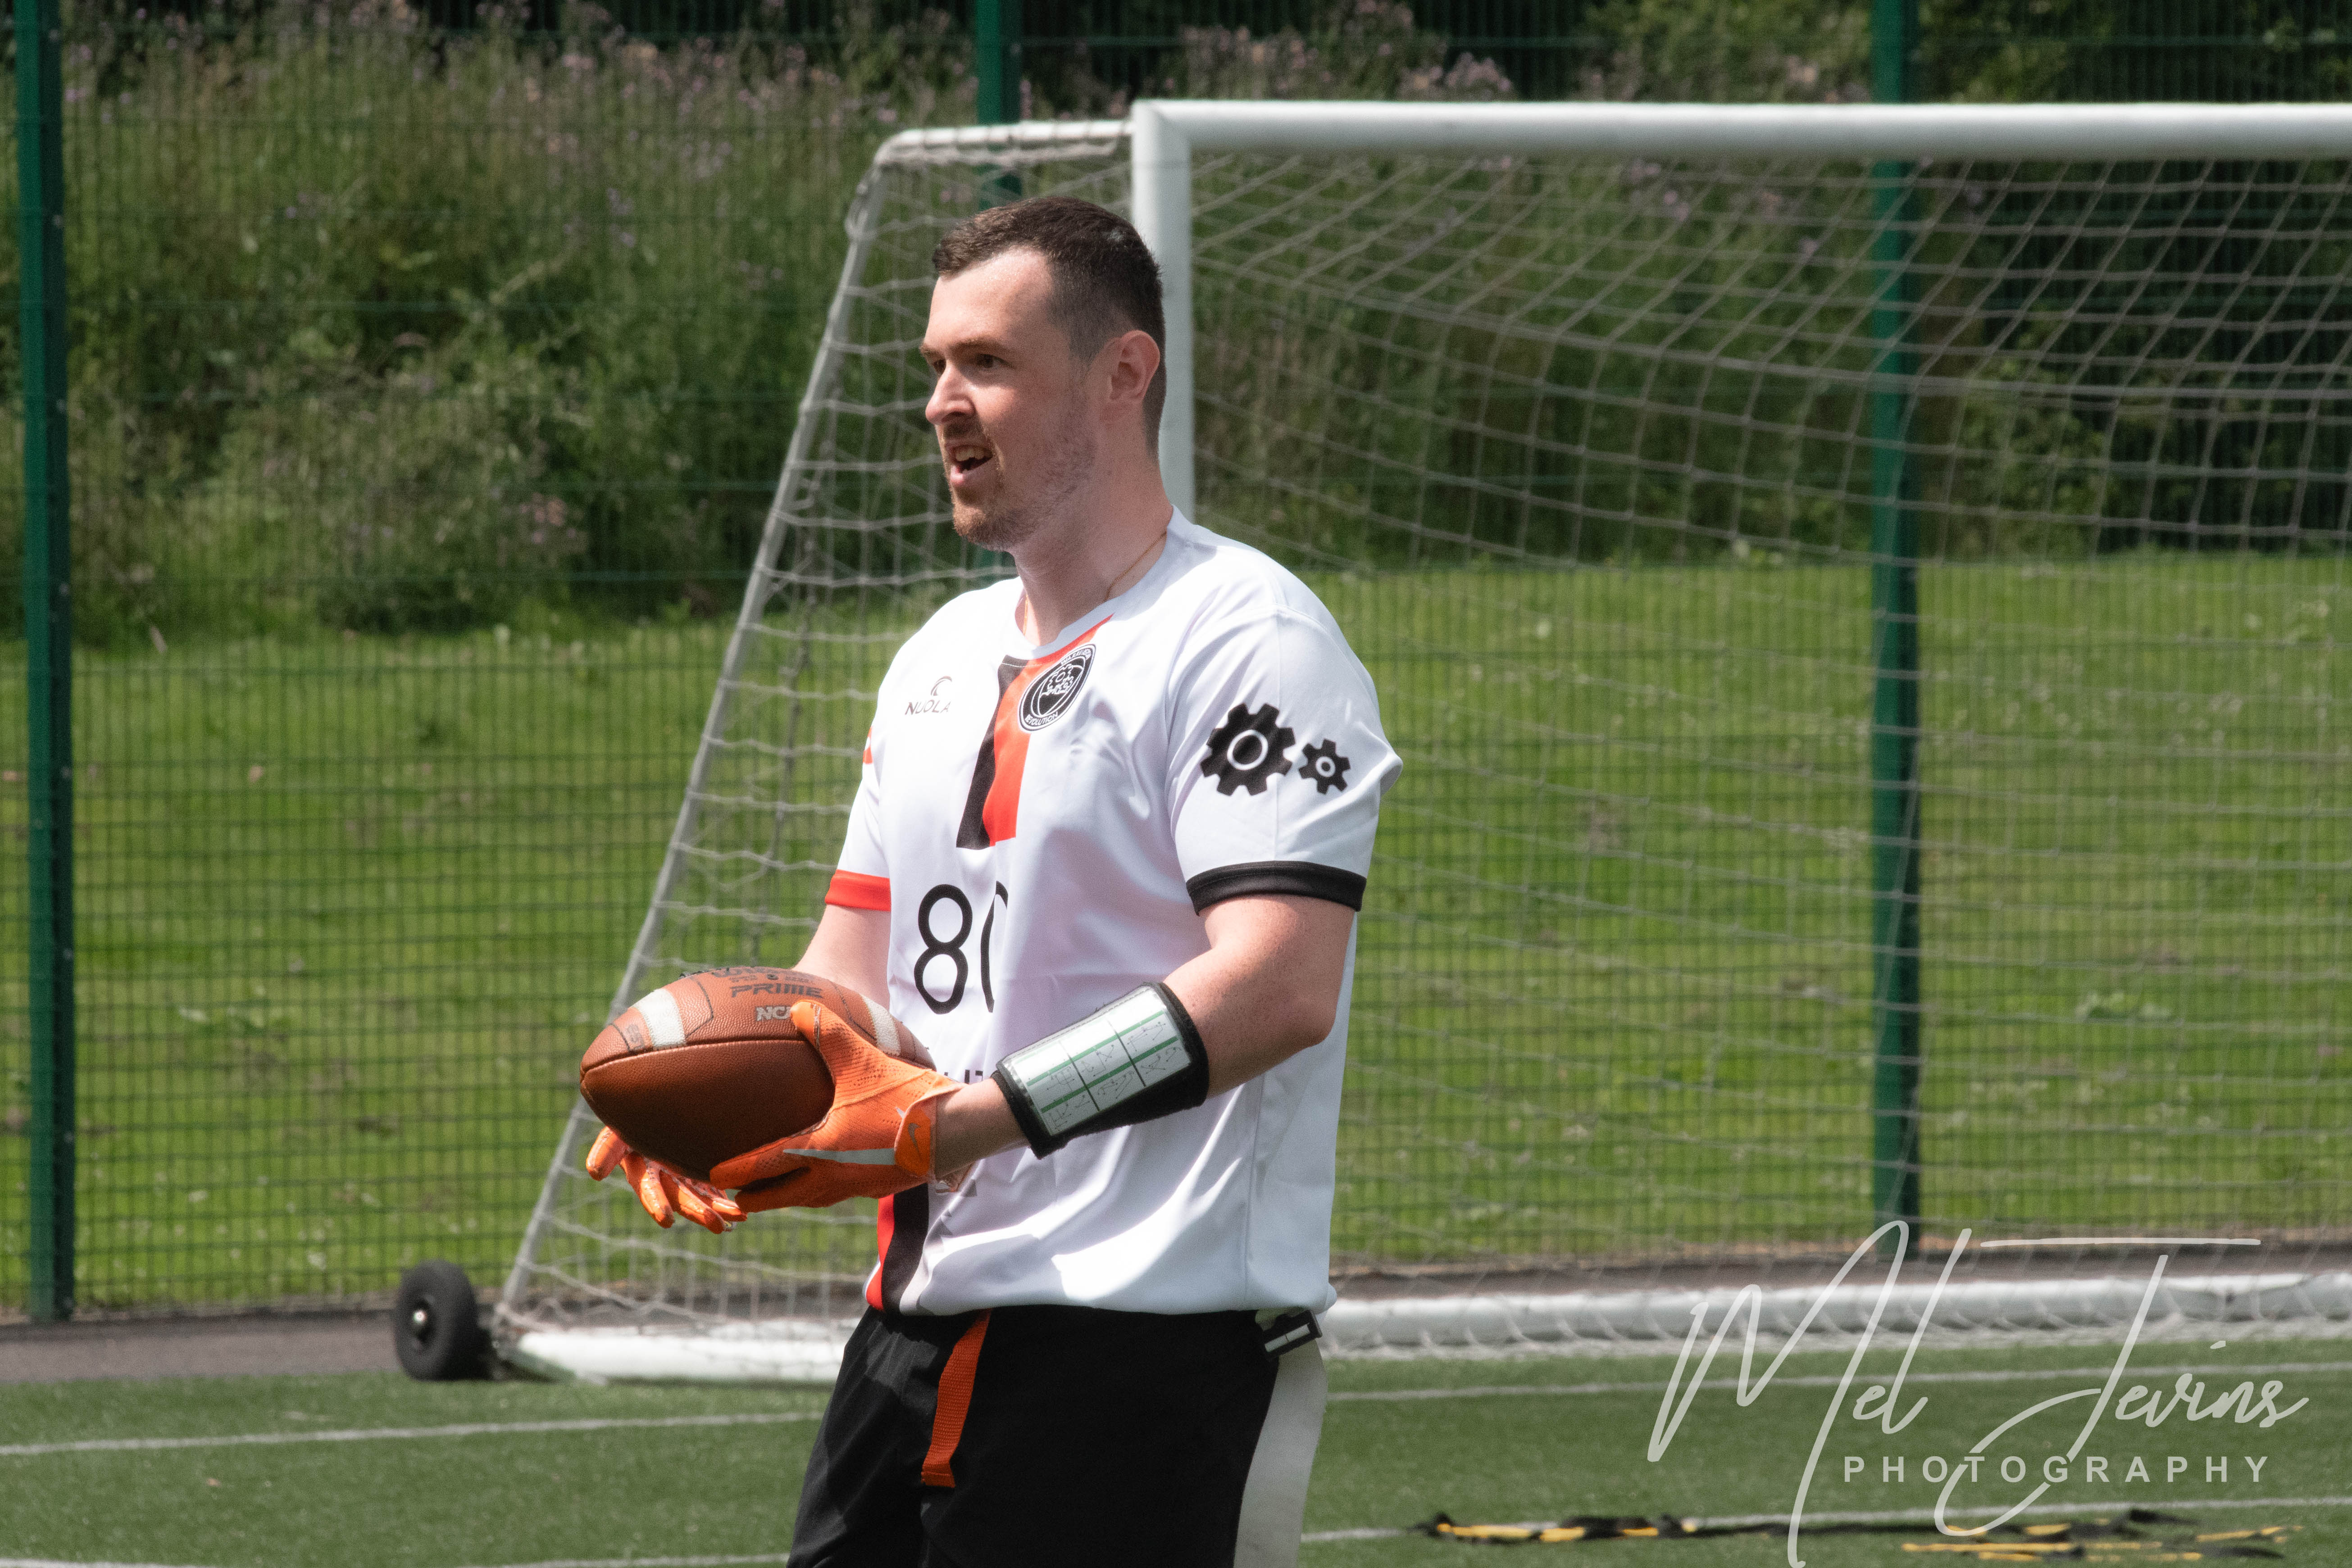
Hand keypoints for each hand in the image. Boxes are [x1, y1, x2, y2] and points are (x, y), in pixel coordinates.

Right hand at [585, 1125, 746, 1235]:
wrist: (650, 1099)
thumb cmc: (630, 1110)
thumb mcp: (616, 1127)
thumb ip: (607, 1148)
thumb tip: (594, 1173)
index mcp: (639, 1168)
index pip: (647, 1189)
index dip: (655, 1204)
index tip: (666, 1222)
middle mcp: (660, 1175)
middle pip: (679, 1196)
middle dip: (697, 1211)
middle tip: (717, 1225)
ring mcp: (680, 1172)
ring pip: (699, 1195)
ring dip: (717, 1209)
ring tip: (739, 1218)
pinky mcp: (697, 1167)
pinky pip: (713, 1187)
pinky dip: (726, 1198)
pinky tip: (744, 1210)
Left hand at [710, 1000, 957, 1210]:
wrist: (956, 1130)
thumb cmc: (905, 1099)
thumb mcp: (864, 1060)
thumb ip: (829, 1033)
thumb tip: (798, 1008)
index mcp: (822, 1150)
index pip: (768, 1165)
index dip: (738, 1171)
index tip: (713, 1176)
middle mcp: (835, 1176)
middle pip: (784, 1196)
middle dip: (758, 1198)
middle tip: (734, 1198)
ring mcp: (858, 1186)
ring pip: (812, 1198)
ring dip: (789, 1197)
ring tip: (775, 1192)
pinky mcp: (879, 1186)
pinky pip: (839, 1192)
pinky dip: (821, 1189)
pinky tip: (828, 1176)